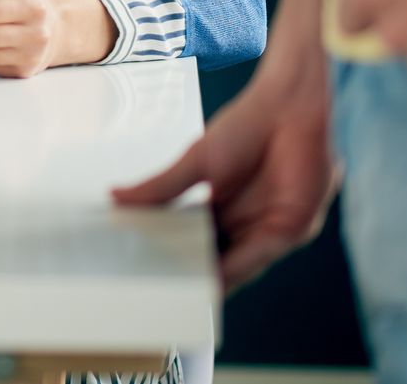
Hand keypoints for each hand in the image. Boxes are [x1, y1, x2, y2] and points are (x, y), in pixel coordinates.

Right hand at [111, 59, 336, 291]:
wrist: (290, 108)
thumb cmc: (246, 126)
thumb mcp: (195, 163)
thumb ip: (160, 188)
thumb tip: (116, 198)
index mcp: (216, 206)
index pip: (190, 241)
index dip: (171, 258)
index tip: (143, 273)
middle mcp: (241, 222)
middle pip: (212, 259)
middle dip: (189, 277)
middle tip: (158, 295)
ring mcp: (266, 229)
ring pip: (233, 266)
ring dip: (210, 283)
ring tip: (178, 299)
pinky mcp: (290, 231)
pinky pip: (257, 259)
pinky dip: (235, 274)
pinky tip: (213, 284)